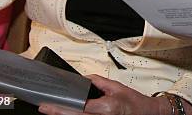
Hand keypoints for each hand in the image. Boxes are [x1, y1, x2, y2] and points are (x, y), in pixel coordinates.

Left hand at [38, 75, 191, 114]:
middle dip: (57, 113)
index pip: (77, 106)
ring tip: (52, 110)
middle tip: (44, 108)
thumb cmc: (134, 102)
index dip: (61, 106)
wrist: (147, 114)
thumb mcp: (116, 87)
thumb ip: (98, 82)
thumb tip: (83, 79)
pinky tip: (68, 113)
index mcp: (105, 108)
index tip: (48, 104)